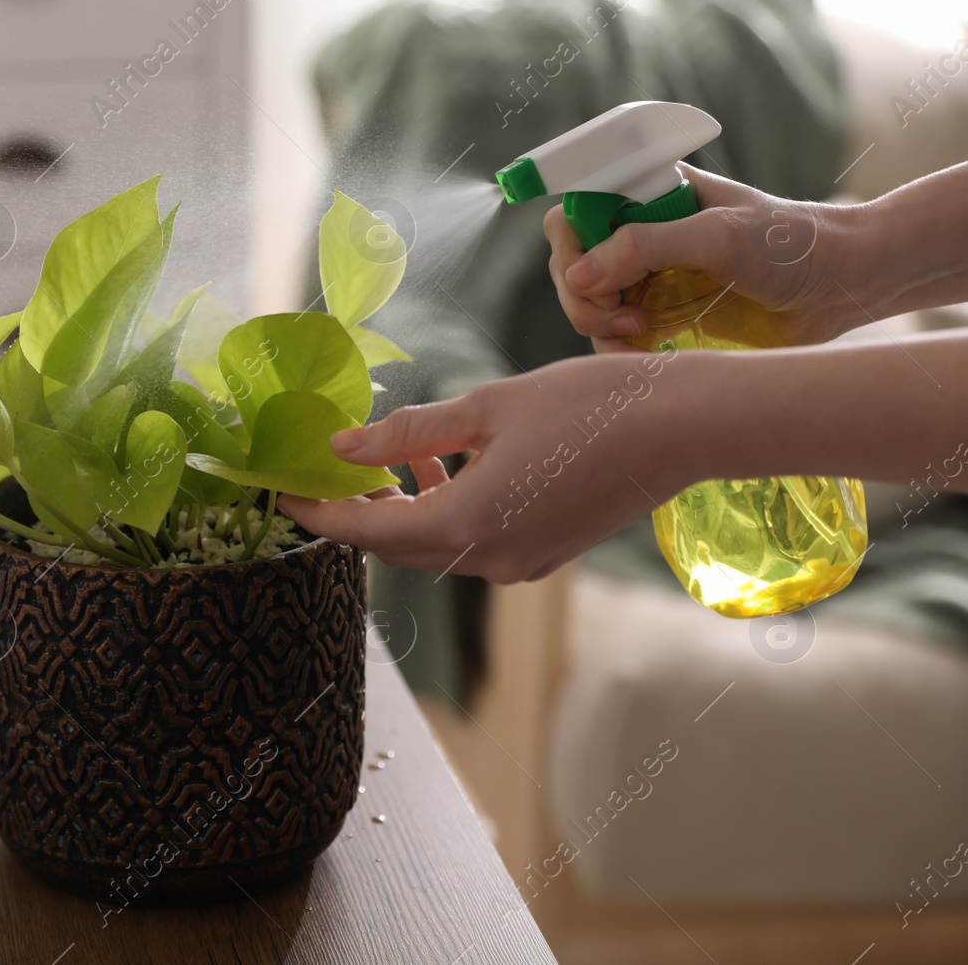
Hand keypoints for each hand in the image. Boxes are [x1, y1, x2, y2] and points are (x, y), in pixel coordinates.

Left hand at [279, 349, 703, 582]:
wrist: (684, 427)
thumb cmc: (589, 405)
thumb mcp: (487, 407)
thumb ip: (407, 433)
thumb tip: (341, 448)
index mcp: (469, 525)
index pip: (368, 534)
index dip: (320, 515)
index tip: (282, 493)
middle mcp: (491, 559)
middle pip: (398, 547)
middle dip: (356, 513)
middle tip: (324, 474)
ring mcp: (522, 562)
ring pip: (436, 544)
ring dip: (402, 508)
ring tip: (383, 458)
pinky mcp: (544, 551)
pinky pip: (472, 539)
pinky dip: (444, 507)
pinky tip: (440, 460)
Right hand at [544, 165, 864, 351]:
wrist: (843, 286)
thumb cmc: (790, 244)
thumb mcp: (716, 237)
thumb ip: (645, 247)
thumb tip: (579, 278)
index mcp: (648, 195)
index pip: (574, 214)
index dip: (572, 247)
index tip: (594, 276)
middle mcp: (639, 234)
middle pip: (570, 265)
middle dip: (584, 297)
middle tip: (623, 318)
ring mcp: (648, 278)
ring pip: (586, 305)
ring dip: (599, 327)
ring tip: (640, 336)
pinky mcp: (662, 318)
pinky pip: (614, 338)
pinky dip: (617, 351)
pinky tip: (647, 354)